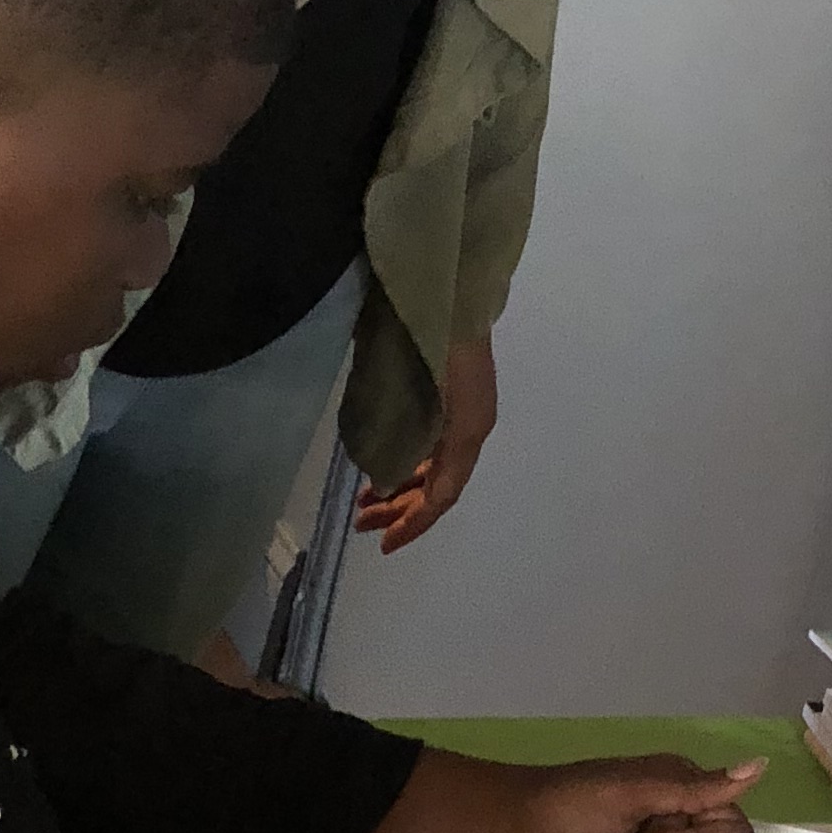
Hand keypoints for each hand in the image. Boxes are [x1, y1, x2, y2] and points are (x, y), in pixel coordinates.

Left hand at [355, 330, 496, 550]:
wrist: (449, 288)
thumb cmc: (431, 343)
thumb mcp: (421, 404)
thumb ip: (406, 447)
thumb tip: (384, 485)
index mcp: (467, 433)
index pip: (442, 496)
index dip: (414, 524)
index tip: (383, 544)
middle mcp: (470, 427)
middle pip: (438, 484)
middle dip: (401, 509)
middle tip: (362, 521)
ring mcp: (462, 409)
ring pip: (433, 464)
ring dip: (400, 487)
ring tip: (366, 501)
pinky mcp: (450, 393)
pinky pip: (431, 444)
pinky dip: (407, 462)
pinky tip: (383, 465)